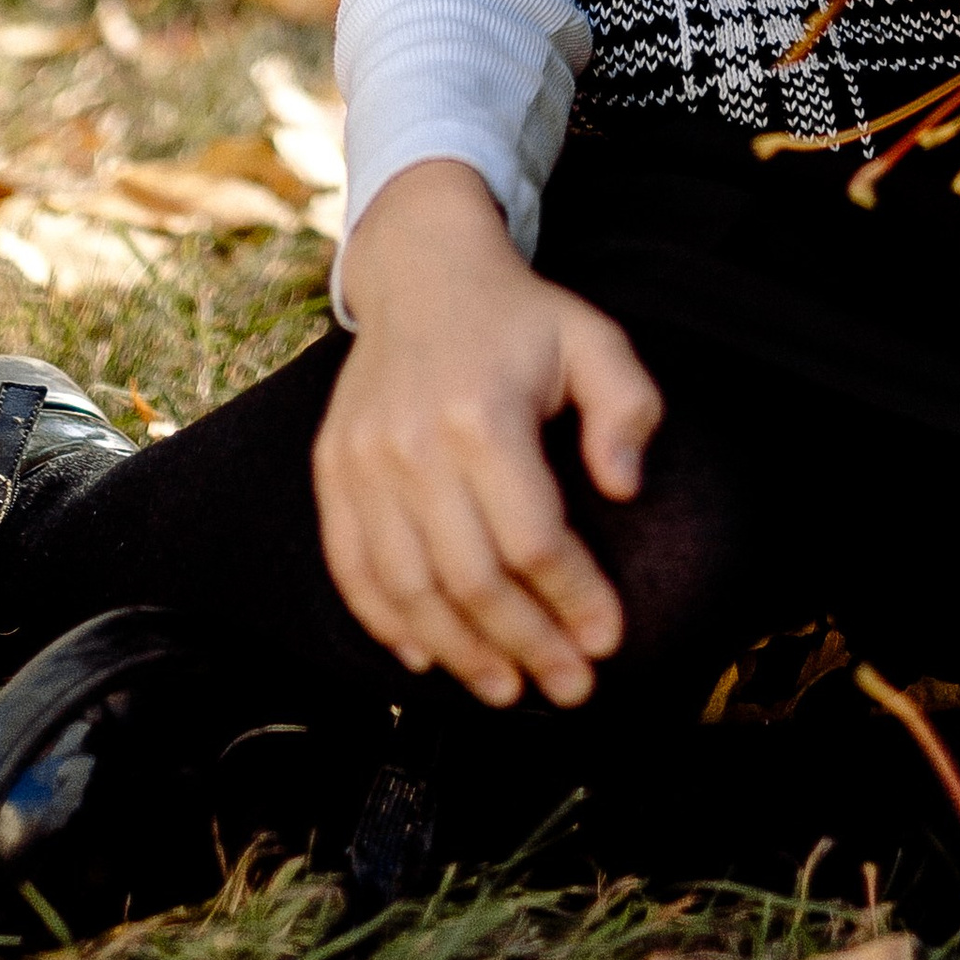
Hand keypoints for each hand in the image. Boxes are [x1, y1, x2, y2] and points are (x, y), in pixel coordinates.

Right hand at [317, 158, 662, 710]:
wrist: (421, 270)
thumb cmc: (518, 316)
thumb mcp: (593, 339)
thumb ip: (627, 409)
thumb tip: (622, 489)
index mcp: (482, 414)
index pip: (531, 538)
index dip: (573, 599)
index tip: (608, 639)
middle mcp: (411, 444)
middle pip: (470, 579)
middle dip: (527, 645)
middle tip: (569, 686)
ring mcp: (362, 462)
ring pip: (408, 589)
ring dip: (462, 653)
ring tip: (508, 689)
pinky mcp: (333, 472)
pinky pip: (352, 569)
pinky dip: (387, 624)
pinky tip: (429, 658)